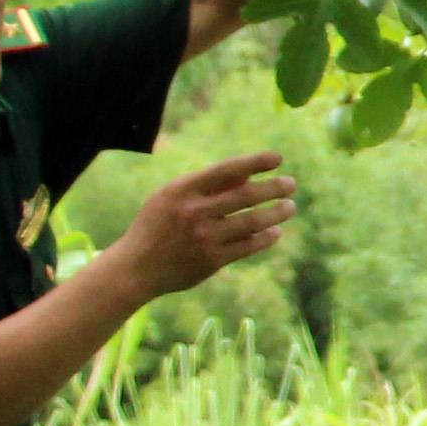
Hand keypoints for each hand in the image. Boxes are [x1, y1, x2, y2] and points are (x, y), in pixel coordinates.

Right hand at [115, 152, 294, 296]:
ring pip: (252, 222)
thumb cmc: (157, 225)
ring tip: (290, 206)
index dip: (255, 162)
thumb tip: (248, 176)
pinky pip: (247, 246)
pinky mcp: (211, 261)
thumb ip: (207, 186)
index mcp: (183, 190)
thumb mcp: (172, 197)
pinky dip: (265, 237)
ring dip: (276, 213)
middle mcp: (194, 212)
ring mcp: (204, 238)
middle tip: (291, 184)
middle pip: (245, 195)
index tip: (277, 158)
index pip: (227, 169)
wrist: (136, 268)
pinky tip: (275, 231)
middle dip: (273, 187)